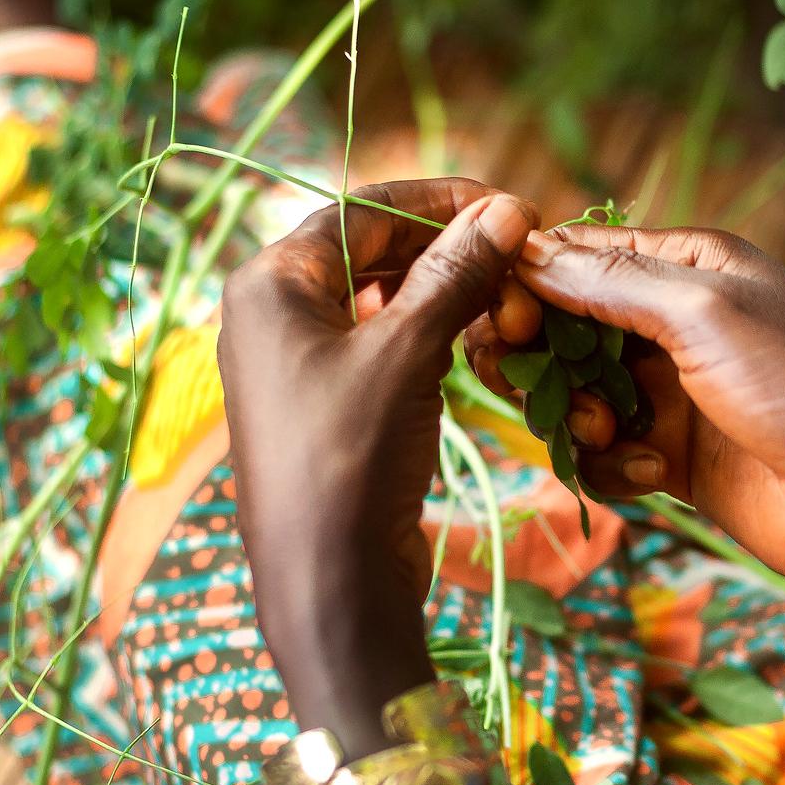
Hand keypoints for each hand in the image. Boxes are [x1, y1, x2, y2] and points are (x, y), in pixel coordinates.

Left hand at [219, 179, 537, 752]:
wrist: (330, 582)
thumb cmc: (352, 457)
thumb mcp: (408, 353)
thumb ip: (455, 274)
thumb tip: (506, 209)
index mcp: (269, 283)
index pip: (361, 210)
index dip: (440, 201)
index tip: (509, 205)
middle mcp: (270, 314)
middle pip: (366, 250)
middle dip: (443, 247)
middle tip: (515, 252)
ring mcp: (293, 364)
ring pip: (377, 300)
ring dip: (440, 291)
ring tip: (504, 295)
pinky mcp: (322, 406)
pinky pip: (378, 346)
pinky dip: (426, 334)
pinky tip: (472, 340)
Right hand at [466, 225, 784, 590]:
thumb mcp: (704, 311)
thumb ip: (610, 282)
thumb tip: (524, 253)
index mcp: (687, 265)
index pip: (576, 255)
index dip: (527, 283)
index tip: (505, 318)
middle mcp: (673, 323)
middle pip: (560, 329)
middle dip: (537, 358)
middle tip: (528, 384)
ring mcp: (670, 394)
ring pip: (572, 397)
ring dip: (573, 418)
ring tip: (608, 433)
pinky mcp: (671, 458)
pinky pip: (603, 457)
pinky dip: (612, 466)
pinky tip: (655, 472)